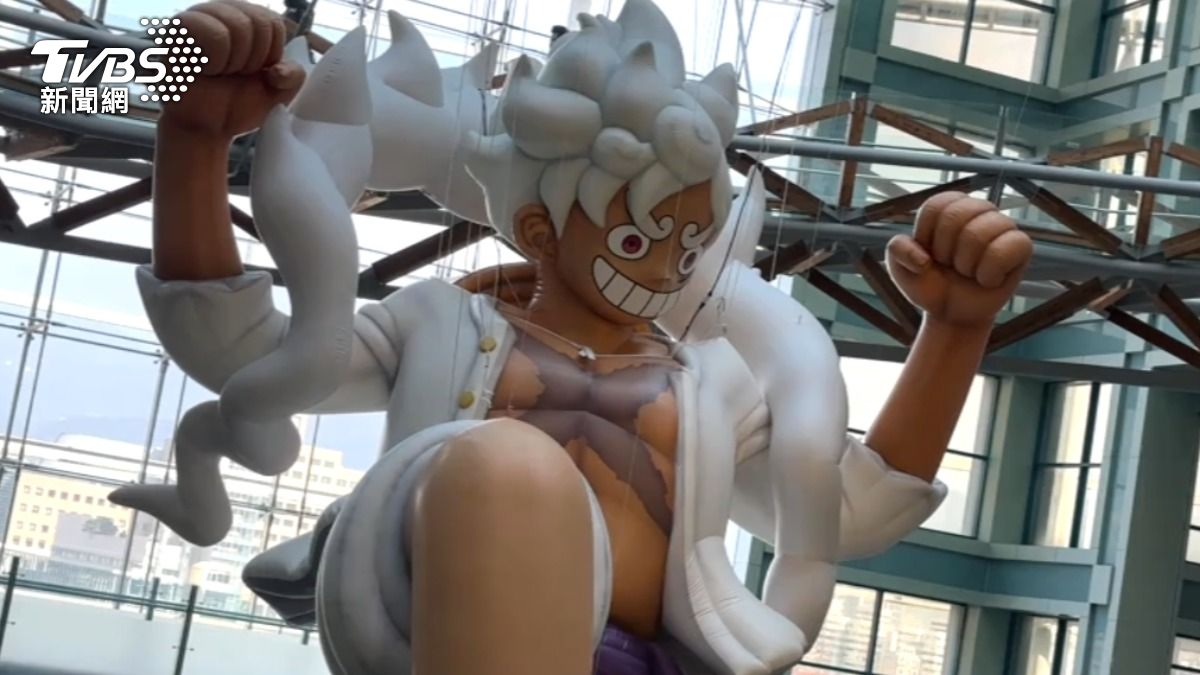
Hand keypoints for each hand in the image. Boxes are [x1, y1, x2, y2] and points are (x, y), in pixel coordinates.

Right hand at [161, 0, 305, 138]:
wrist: (207, 126)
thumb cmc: (238, 103)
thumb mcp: (278, 92)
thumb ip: (294, 76)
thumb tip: (277, 70)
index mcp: (247, 19)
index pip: (273, 22)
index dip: (269, 54)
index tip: (254, 70)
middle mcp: (222, 12)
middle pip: (258, 21)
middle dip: (253, 59)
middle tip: (234, 73)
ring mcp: (198, 17)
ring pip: (237, 26)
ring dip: (234, 61)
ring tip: (218, 71)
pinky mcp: (177, 31)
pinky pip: (210, 33)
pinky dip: (215, 58)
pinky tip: (204, 68)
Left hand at [886, 192, 1032, 328]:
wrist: (951, 313)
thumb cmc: (929, 283)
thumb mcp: (899, 267)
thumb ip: (897, 249)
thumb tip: (923, 258)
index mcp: (950, 206)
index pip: (935, 206)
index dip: (927, 237)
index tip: (930, 253)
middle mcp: (978, 209)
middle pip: (956, 216)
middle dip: (945, 251)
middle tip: (950, 265)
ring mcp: (1002, 226)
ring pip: (979, 233)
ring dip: (966, 264)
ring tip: (968, 272)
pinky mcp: (1022, 246)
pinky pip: (1008, 247)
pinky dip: (990, 272)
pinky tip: (987, 279)